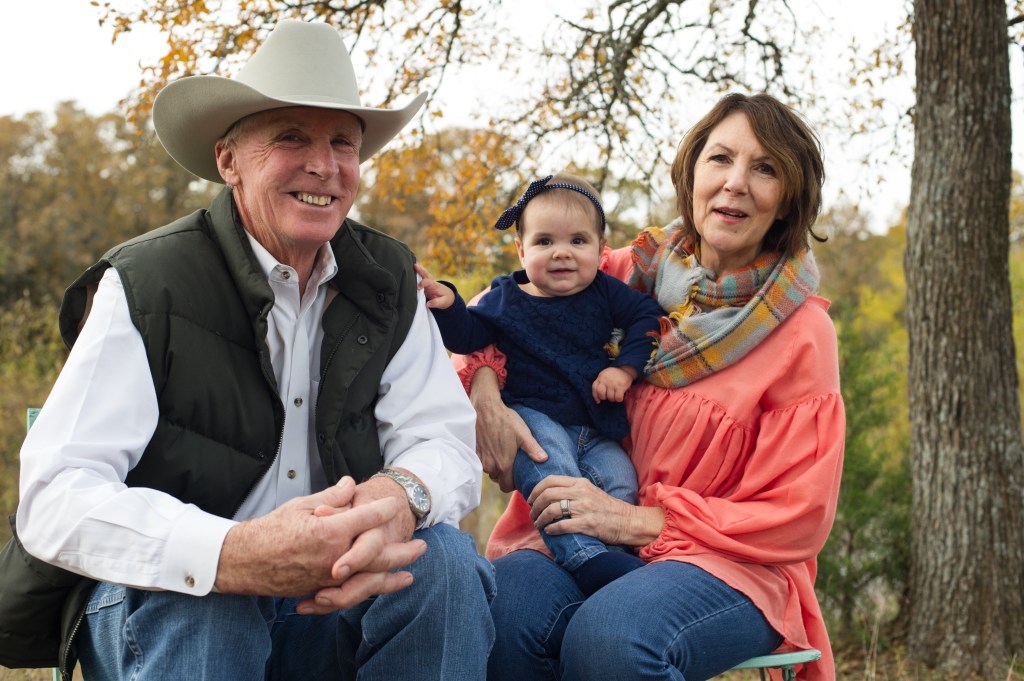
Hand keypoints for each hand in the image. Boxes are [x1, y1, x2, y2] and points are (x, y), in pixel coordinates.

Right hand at [215, 477, 425, 611]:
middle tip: (421, 547)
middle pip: (378, 555)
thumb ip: (331, 498)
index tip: (395, 503)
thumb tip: (351, 485)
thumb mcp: (300, 506)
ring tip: (409, 574)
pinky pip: (350, 591)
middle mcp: (333, 557)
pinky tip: (379, 588)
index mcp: (329, 531)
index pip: (367, 518)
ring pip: (368, 579)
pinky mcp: (320, 589)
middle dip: (402, 551)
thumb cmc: (269, 532)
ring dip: (392, 577)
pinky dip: (368, 589)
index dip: (384, 508)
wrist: (244, 562)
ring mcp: (328, 577)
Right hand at [414, 263, 454, 308]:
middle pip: (426, 274)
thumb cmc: (445, 299)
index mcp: (435, 286)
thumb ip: (436, 303)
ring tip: (410, 264)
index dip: (422, 283)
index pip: (428, 282)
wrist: (448, 296)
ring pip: (423, 274)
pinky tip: (410, 270)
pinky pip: (420, 277)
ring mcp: (428, 282)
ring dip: (417, 269)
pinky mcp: (425, 284)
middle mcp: (431, 282)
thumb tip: (428, 304)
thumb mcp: (443, 302)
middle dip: (420, 270)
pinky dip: (416, 273)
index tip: (418, 288)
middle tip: (414, 265)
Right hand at [470, 367, 545, 491]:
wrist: (484, 408)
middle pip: (498, 479)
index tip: (517, 476)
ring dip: (495, 466)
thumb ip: (533, 449)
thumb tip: (544, 459)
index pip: (506, 487)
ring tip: (502, 454)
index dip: (512, 484)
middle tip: (511, 463)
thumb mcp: (523, 434)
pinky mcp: (474, 452)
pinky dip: (487, 459)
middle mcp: (490, 465)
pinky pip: (481, 462)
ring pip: (489, 471)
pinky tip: (493, 448)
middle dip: (504, 475)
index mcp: (503, 464)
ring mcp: (480, 459)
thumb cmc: (505, 420)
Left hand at [527, 475, 662, 546]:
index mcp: (580, 483)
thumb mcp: (590, 491)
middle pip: (547, 495)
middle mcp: (581, 493)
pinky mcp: (587, 524)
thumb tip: (550, 493)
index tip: (530, 499)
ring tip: (539, 525)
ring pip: (552, 510)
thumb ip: (572, 489)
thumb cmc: (607, 507)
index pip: (550, 480)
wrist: (627, 521)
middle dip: (535, 506)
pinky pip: (562, 526)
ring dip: (540, 519)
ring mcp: (584, 508)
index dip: (536, 490)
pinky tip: (549, 532)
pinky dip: (551, 529)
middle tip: (532, 514)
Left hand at [592, 366, 635, 402]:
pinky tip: (620, 396)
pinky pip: (617, 398)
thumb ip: (601, 383)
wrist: (626, 369)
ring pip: (610, 398)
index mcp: (601, 377)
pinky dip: (619, 399)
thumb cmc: (614, 374)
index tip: (598, 401)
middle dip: (604, 397)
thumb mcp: (605, 375)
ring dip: (613, 398)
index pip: (594, 388)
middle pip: (601, 394)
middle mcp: (605, 380)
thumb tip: (598, 400)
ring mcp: (613, 383)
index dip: (595, 396)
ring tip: (616, 394)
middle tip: (609, 396)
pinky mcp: (620, 386)